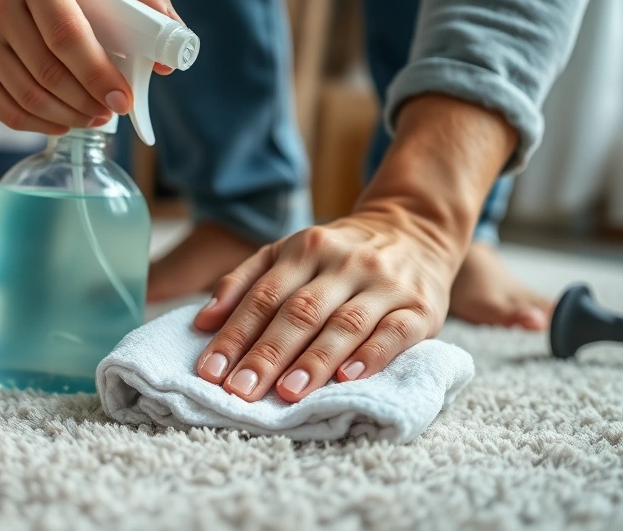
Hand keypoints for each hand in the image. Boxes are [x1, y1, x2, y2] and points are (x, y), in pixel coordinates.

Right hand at [0, 0, 181, 134]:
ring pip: (29, 97)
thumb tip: (165, 58)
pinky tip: (66, 121)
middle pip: (48, 74)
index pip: (66, 37)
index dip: (97, 75)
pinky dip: (40, 125)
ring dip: (70, 117)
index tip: (124, 99)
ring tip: (97, 116)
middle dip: (89, 102)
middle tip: (115, 109)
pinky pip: (5, 112)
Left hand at [192, 212, 454, 401]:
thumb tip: (202, 322)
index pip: (264, 296)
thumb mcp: (289, 252)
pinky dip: (371, 356)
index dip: (235, 334)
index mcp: (306, 248)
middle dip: (267, 354)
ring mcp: (384, 285)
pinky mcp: (420, 308)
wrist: (415, 228)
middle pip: (299, 312)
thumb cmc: (339, 254)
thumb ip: (244, 281)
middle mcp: (344, 263)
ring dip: (313, 360)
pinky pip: (395, 333)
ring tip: (287, 393)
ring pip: (344, 325)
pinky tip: (347, 379)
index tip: (210, 371)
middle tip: (240, 391)